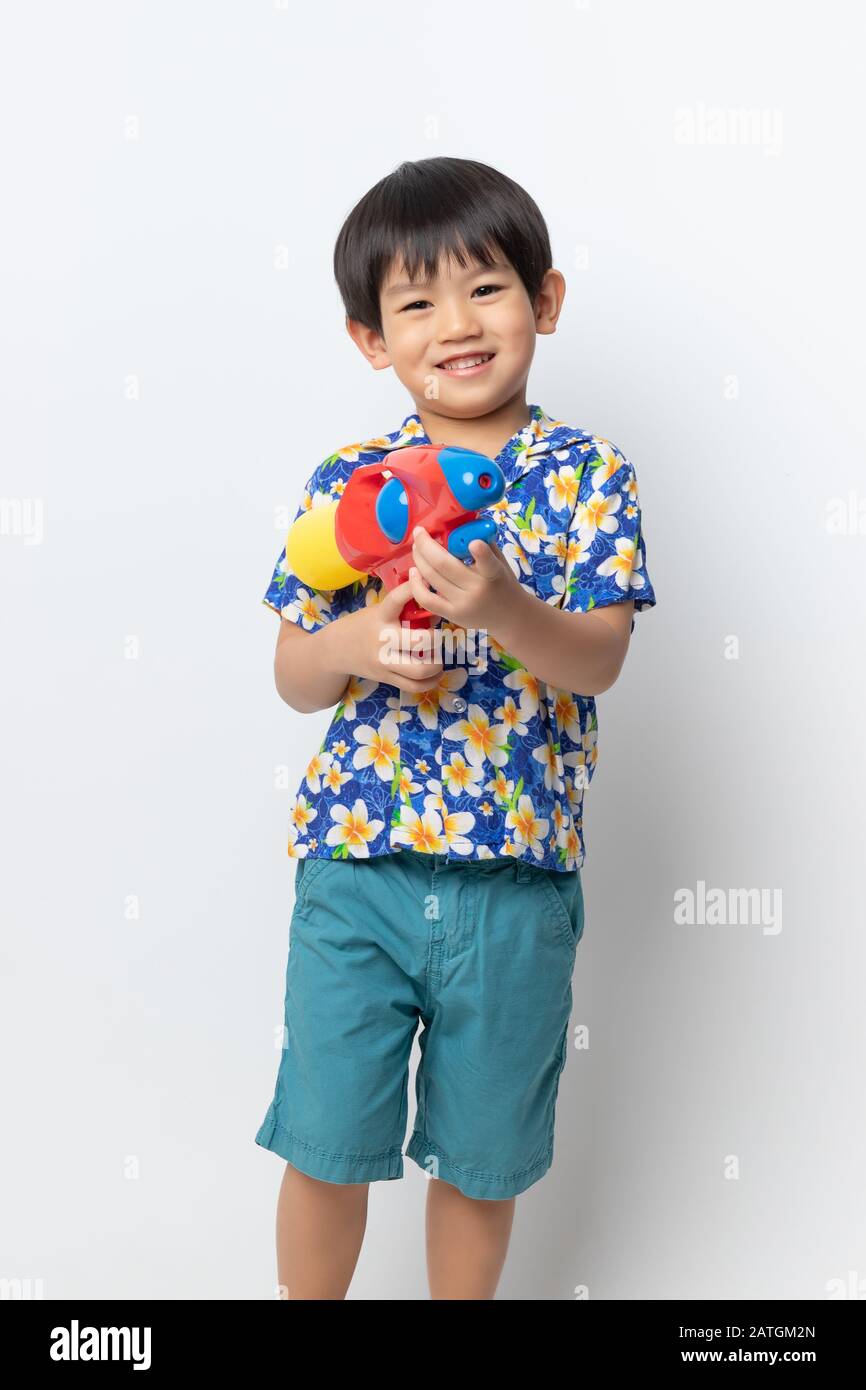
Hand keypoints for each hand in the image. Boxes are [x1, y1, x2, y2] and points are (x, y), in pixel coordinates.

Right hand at [340, 579, 444, 693]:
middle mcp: (384, 639)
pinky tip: (435, 674)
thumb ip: (404, 612)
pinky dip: (430, 682)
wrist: (336, 649)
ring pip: (419, 669)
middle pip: (419, 641)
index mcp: (381, 616)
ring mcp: (384, 661)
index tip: (427, 582)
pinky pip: (413, 686)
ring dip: (436, 665)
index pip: (397, 599)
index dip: (414, 589)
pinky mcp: (386, 678)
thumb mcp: (379, 612)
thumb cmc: (364, 626)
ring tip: (439, 659)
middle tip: (441, 637)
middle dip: (436, 639)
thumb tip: (436, 613)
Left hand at [408, 524, 526, 634]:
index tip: (474, 543)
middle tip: (419, 532)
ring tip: (416, 547)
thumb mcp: (500, 561)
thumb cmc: (503, 582)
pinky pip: (426, 599)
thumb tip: (464, 520)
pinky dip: (416, 584)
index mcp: (493, 574)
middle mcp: (477, 590)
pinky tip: (414, 571)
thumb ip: (485, 542)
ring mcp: (462, 604)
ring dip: (419, 559)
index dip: (481, 553)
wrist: (510, 616)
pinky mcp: (451, 615)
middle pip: (444, 565)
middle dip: (426, 545)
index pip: (489, 564)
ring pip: (432, 578)